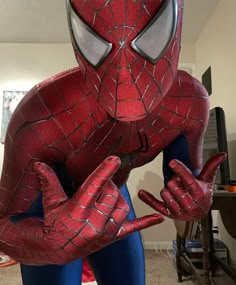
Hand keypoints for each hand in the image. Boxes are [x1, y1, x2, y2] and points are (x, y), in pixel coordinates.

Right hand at [34, 156, 163, 261]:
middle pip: (111, 196)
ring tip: (108, 195)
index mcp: (77, 211)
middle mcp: (93, 223)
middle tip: (102, 183)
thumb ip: (49, 182)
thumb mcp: (51, 202)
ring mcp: (104, 232)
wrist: (56, 249)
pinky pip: (132, 230)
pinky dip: (146, 223)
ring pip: (123, 209)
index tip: (114, 159)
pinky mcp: (112, 238)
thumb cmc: (53, 222)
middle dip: (108, 185)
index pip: (93, 187)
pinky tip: (159, 217)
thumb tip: (39, 164)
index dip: (104, 172)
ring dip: (118, 198)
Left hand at [138, 153, 225, 221]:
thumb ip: (211, 167)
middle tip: (179, 182)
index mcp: (199, 194)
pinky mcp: (169, 214)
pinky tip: (141, 192)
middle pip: (172, 184)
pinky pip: (156, 205)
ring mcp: (178, 211)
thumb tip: (221, 154)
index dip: (180, 170)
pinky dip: (148, 199)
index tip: (172, 162)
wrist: (200, 212)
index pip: (188, 180)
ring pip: (164, 192)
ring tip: (176, 190)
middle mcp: (189, 204)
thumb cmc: (203, 194)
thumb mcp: (207, 180)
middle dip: (174, 180)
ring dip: (167, 188)